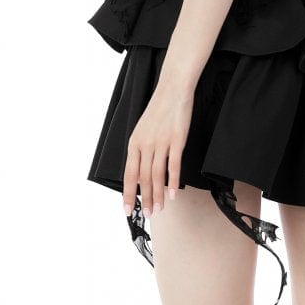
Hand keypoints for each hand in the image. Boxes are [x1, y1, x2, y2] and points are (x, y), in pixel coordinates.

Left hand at [122, 83, 193, 218]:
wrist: (173, 89)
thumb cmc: (159, 109)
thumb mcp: (143, 129)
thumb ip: (140, 150)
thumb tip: (140, 172)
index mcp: (134, 143)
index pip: (128, 174)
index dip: (128, 194)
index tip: (127, 210)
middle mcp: (145, 144)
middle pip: (143, 178)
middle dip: (145, 199)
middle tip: (148, 214)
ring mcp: (161, 142)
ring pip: (157, 175)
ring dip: (158, 194)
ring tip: (159, 208)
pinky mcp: (176, 139)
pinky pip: (173, 165)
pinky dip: (173, 181)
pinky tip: (173, 193)